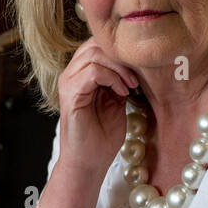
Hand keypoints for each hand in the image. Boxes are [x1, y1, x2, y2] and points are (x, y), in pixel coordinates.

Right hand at [57, 36, 139, 179]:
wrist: (89, 163)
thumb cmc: (102, 135)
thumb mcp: (117, 101)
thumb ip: (120, 80)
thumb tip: (136, 63)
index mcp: (80, 73)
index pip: (98, 43)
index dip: (120, 51)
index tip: (139, 70)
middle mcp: (71, 73)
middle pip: (95, 43)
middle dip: (121, 57)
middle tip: (136, 78)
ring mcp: (68, 83)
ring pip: (94, 54)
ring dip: (119, 68)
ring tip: (131, 86)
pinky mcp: (71, 95)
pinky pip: (92, 72)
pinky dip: (112, 78)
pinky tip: (122, 93)